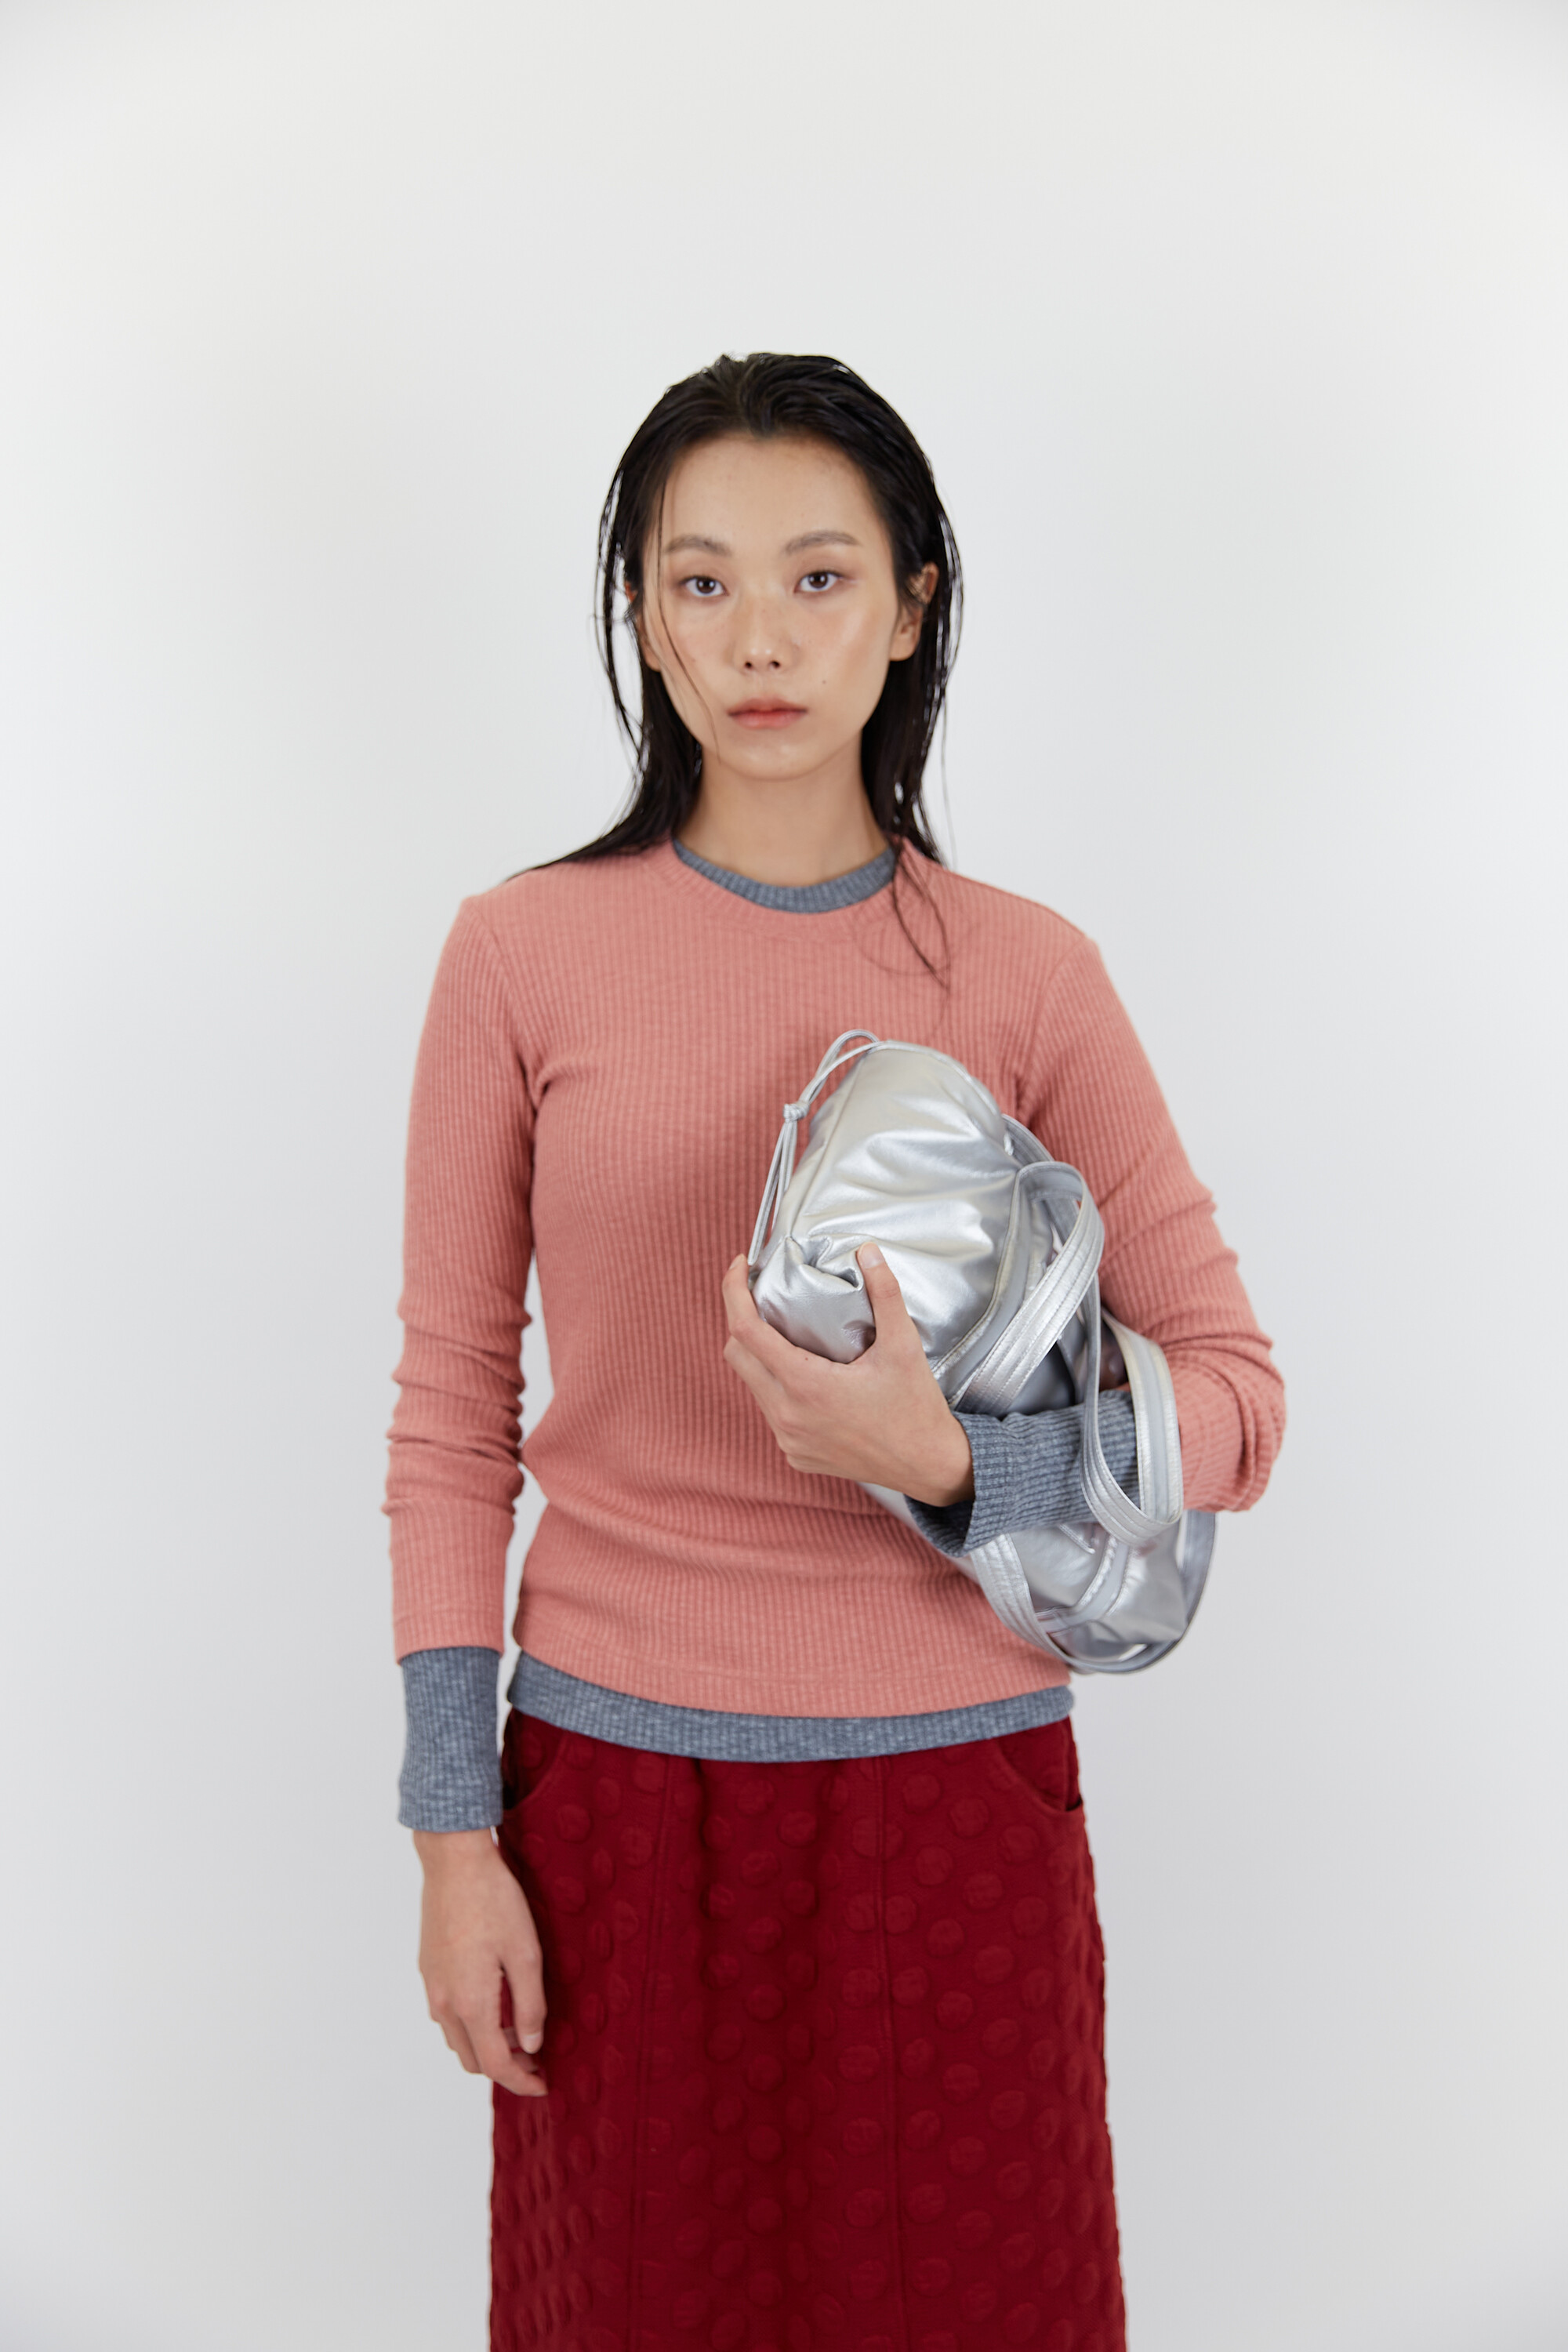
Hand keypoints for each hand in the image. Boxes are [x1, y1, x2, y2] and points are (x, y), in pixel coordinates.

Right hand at [412, 1829, 547, 2097]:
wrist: (454, 1862)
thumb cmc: (495, 1902)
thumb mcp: (525, 1953)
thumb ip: (530, 2006)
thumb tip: (531, 2045)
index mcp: (471, 2004)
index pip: (496, 2065)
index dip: (521, 2081)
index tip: (544, 2084)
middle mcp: (444, 2003)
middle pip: (473, 2060)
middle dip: (505, 2066)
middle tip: (536, 2055)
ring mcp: (432, 1986)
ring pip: (457, 2039)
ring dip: (485, 2046)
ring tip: (518, 2028)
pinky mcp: (428, 1969)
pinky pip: (447, 2015)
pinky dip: (470, 2025)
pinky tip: (493, 2002)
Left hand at [721, 1244, 974, 1506]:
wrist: (929, 1466)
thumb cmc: (917, 1409)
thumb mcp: (904, 1346)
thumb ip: (885, 1293)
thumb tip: (869, 1251)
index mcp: (806, 1385)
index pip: (746, 1331)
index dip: (733, 1292)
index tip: (740, 1267)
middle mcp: (788, 1416)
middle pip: (737, 1356)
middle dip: (741, 1320)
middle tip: (759, 1296)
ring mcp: (788, 1440)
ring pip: (752, 1386)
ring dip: (760, 1356)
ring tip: (784, 1333)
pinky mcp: (796, 1455)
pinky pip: (771, 1413)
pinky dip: (777, 1388)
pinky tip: (804, 1376)